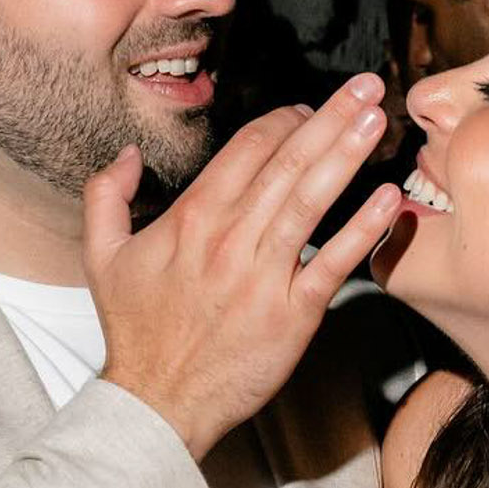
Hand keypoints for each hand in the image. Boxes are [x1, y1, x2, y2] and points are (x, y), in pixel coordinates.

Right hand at [83, 76, 401, 459]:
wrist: (158, 402)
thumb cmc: (136, 333)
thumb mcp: (102, 258)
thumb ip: (106, 197)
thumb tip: (127, 156)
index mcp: (192, 217)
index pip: (247, 149)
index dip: (283, 121)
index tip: (307, 109)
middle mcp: (230, 237)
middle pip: (286, 162)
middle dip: (328, 117)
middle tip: (363, 85)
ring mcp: (263, 275)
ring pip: (311, 199)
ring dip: (347, 154)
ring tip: (376, 119)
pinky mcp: (292, 314)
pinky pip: (332, 263)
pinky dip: (361, 230)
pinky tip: (386, 199)